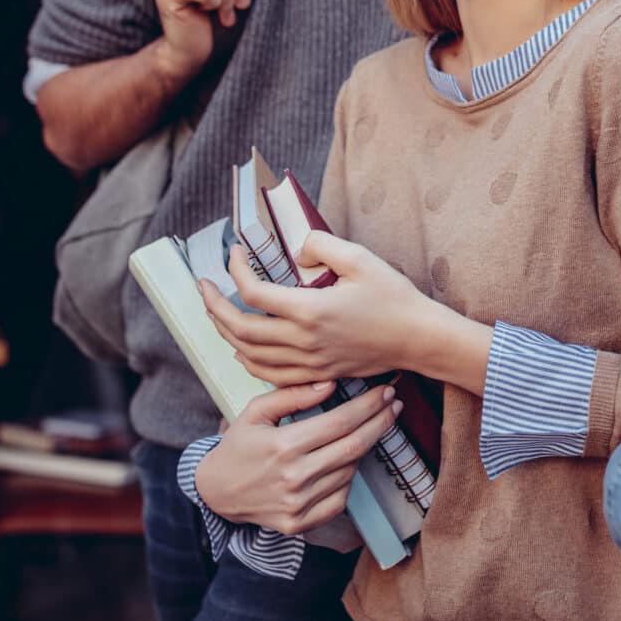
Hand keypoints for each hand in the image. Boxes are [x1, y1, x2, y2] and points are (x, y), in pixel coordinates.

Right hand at [192, 381, 399, 535]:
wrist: (216, 493)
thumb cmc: (238, 446)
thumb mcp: (255, 412)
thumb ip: (291, 396)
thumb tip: (330, 383)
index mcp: (283, 446)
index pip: (340, 422)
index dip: (368, 405)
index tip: (385, 391)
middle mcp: (294, 477)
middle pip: (354, 446)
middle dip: (380, 422)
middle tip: (395, 404)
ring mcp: (299, 504)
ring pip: (350, 471)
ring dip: (364, 448)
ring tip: (368, 428)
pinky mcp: (301, 524)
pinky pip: (340, 499)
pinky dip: (348, 479)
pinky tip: (347, 462)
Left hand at [202, 235, 442, 385]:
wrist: (417, 338)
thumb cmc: (393, 296)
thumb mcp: (359, 258)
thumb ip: (320, 246)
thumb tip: (293, 252)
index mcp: (310, 309)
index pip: (253, 294)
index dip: (235, 270)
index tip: (234, 252)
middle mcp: (303, 340)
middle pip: (240, 329)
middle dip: (213, 306)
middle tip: (202, 286)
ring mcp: (308, 361)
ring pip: (249, 355)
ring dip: (225, 333)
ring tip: (215, 313)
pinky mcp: (317, 373)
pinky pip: (270, 375)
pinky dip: (248, 361)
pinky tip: (242, 349)